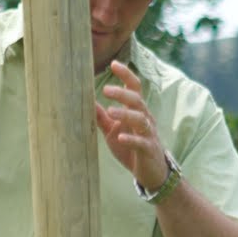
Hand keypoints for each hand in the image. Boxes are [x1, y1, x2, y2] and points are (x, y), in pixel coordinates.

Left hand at [95, 59, 169, 192]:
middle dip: (122, 94)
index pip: (134, 87)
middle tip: (106, 89)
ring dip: (125, 114)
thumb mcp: (113, 131)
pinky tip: (120, 138)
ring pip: (140, 119)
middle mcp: (145, 119)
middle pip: (137, 100)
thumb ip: (102, 117)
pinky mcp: (148, 150)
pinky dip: (131, 139)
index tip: (113, 64)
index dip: (126, 75)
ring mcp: (148, 134)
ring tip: (110, 111)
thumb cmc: (131, 149)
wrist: (151, 173)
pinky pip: (141, 142)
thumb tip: (86, 101)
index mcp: (136, 111)